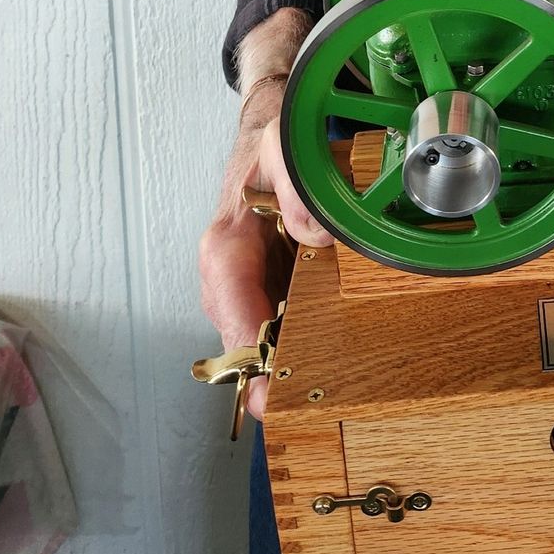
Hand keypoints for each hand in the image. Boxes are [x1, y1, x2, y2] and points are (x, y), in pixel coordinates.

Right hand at [198, 81, 333, 423]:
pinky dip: (297, 349)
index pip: (231, 309)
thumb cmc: (271, 153)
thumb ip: (294, 181)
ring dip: (286, 368)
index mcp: (226, 248)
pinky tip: (327, 362)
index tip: (268, 392)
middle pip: (245, 342)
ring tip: (320, 396)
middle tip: (301, 409)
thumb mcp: (282, 147)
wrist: (268, 144)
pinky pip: (278, 331)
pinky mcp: (269, 296)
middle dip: (271, 377)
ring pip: (262, 343)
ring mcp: (247, 292)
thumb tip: (311, 231)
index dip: (249, 356)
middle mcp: (229, 278)